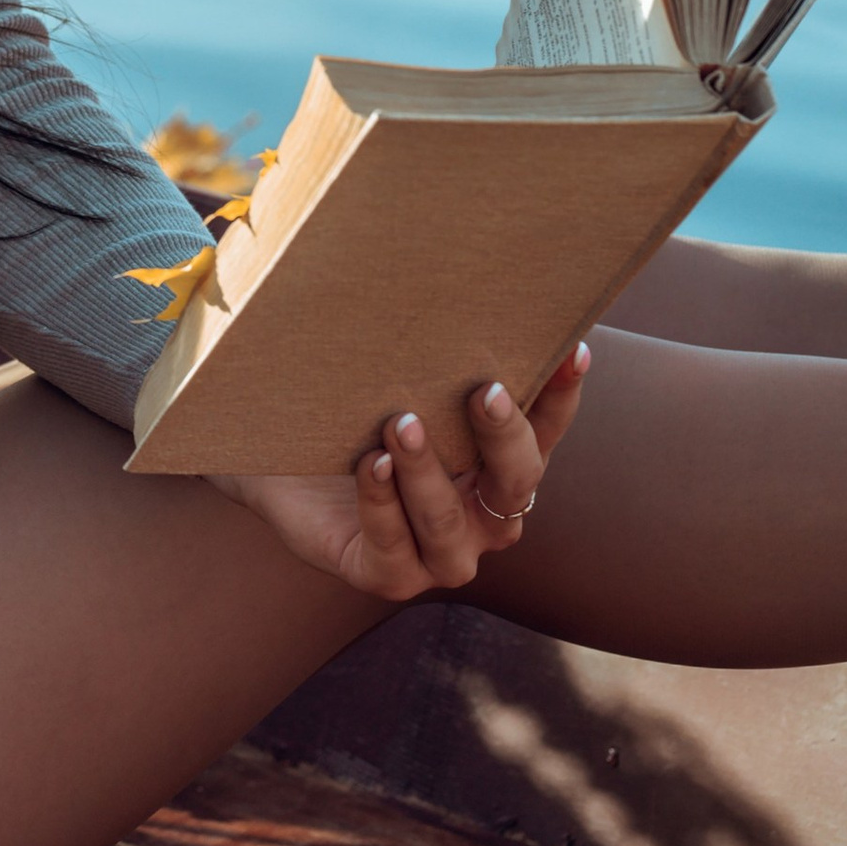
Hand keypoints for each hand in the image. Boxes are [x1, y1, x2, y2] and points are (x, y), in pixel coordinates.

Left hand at [210, 349, 587, 602]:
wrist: (275, 460)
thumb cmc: (351, 413)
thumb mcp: (394, 378)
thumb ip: (432, 349)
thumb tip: (451, 270)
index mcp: (497, 466)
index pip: (547, 431)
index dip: (562, 395)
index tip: (571, 348)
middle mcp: (482, 516)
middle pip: (516, 483)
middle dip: (504, 436)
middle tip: (484, 389)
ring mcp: (439, 553)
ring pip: (451, 525)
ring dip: (430, 475)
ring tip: (400, 423)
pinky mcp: (385, 575)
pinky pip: (393, 552)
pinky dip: (383, 506)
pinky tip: (370, 465)